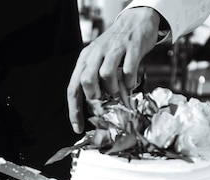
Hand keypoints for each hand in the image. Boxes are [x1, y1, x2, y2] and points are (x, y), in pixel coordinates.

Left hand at [67, 7, 159, 132]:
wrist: (135, 22)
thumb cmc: (115, 47)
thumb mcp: (99, 60)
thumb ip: (95, 81)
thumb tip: (95, 108)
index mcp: (85, 59)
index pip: (73, 88)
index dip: (74, 110)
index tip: (78, 127)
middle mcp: (96, 53)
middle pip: (86, 80)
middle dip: (94, 97)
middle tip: (103, 100)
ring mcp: (114, 50)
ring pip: (106, 75)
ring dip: (113, 89)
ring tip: (118, 90)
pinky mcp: (131, 48)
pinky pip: (128, 70)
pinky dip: (129, 82)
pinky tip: (130, 83)